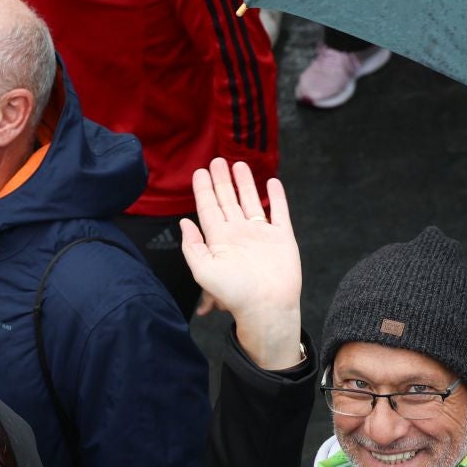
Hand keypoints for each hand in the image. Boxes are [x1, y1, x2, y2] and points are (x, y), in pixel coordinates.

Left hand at [181, 158, 303, 369]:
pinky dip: (276, 197)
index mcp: (219, 239)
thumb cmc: (234, 292)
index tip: (199, 172)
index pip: (208, 208)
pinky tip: (272, 182)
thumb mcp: (203, 270)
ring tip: (238, 164)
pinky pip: (279, 212)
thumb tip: (184, 223)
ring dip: (245, 183)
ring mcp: (261, 234)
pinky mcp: (282, 237)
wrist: (266, 306)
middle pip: (228, 200)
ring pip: (251, 201)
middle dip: (222, 181)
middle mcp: (239, 233)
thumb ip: (192, 246)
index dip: (204, 190)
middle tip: (216, 160)